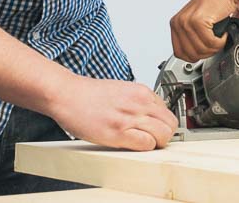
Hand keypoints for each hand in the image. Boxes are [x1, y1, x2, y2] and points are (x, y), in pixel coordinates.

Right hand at [47, 73, 177, 150]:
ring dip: (157, 143)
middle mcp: (139, 103)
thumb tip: (150, 116)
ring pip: (163, 135)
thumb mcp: (121, 90)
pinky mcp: (119, 132)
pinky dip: (144, 148)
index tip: (156, 130)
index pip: (168, 112)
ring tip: (143, 143)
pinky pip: (146, 144)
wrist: (67, 94)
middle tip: (154, 140)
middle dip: (165, 135)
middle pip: (171, 124)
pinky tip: (133, 145)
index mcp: (141, 92)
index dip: (162, 124)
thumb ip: (138, 102)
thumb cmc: (89, 94)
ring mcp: (130, 117)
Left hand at [170, 0, 238, 61]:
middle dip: (207, 53)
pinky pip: (210, 43)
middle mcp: (178, 22)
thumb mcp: (196, 22)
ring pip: (201, 50)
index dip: (195, 56)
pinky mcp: (198, 21)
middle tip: (215, 44)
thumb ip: (190, 37)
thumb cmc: (215, 4)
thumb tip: (192, 55)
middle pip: (191, 54)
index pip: (179, 53)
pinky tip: (223, 33)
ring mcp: (186, 21)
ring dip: (215, 47)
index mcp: (175, 24)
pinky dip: (220, 42)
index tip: (205, 51)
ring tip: (220, 37)